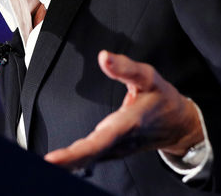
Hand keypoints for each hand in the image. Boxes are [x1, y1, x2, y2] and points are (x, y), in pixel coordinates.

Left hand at [44, 50, 203, 169]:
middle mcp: (121, 142)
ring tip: (44, 165)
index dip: (75, 153)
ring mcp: (118, 150)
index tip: (52, 159)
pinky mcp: (114, 151)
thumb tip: (103, 56)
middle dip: (64, 161)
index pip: (98, 141)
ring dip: (67, 162)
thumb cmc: (162, 97)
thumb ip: (125, 68)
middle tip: (40, 164)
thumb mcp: (149, 77)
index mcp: (128, 124)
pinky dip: (75, 161)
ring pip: (89, 159)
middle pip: (88, 155)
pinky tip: (60, 162)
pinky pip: (92, 158)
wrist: (180, 124)